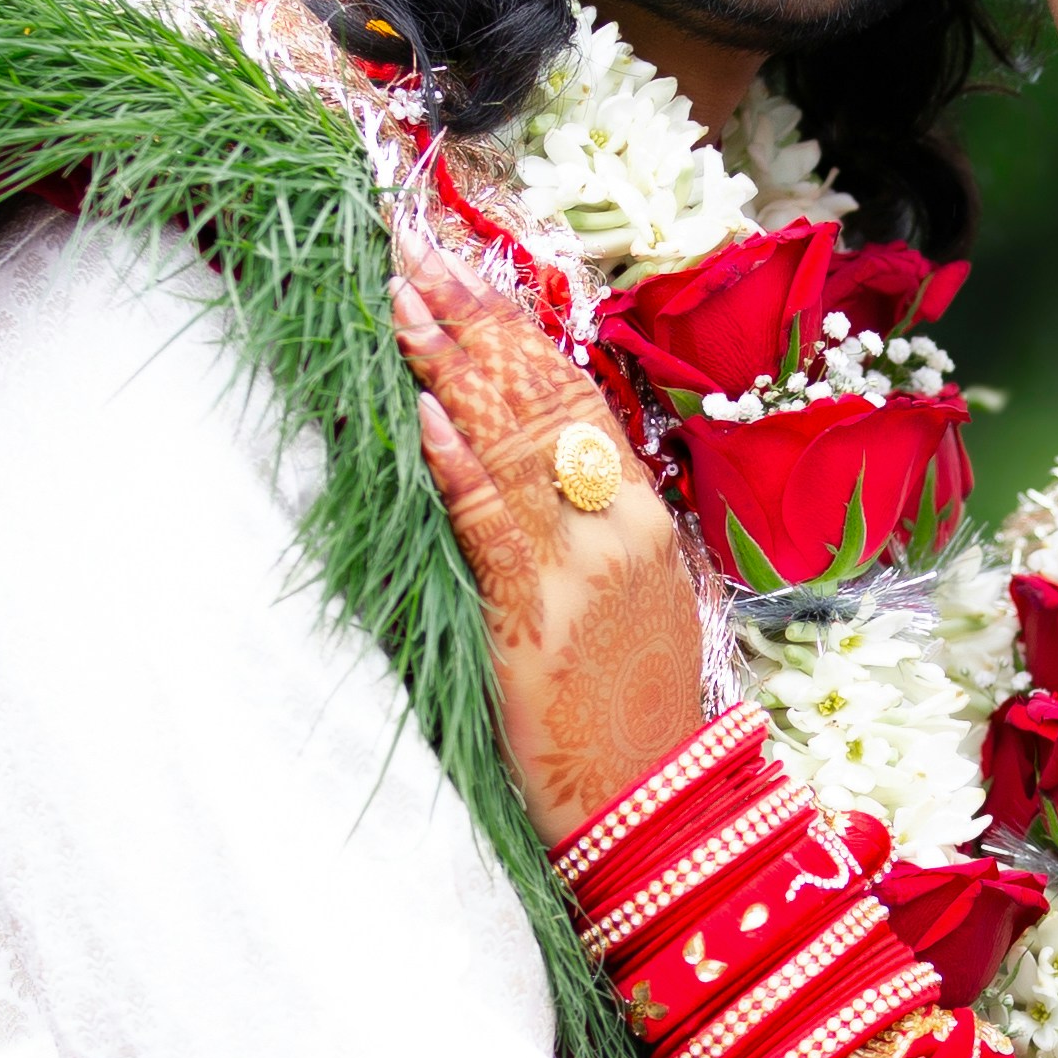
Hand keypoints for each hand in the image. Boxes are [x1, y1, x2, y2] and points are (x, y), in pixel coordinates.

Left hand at [393, 259, 707, 842]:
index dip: (516, 327)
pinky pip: (492, 527)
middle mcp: (617, 525)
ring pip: (512, 444)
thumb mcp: (638, 596)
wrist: (655, 800)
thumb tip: (531, 456)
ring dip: (449, 368)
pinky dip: (457, 467)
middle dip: (472, 321)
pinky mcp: (537, 615)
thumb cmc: (634, 706)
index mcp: (642, 515)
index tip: (463, 273)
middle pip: (540, 398)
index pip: (576, 394)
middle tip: (412, 256)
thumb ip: (595, 524)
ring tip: (403, 307)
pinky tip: (425, 418)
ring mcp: (580, 566)